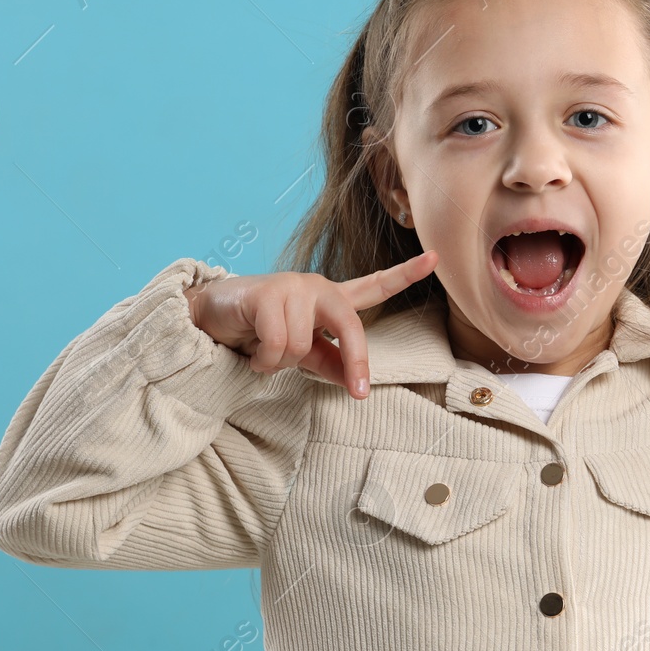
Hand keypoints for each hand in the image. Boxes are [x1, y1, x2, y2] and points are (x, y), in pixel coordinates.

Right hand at [184, 250, 438, 397]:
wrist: (213, 319)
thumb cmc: (262, 332)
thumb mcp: (305, 355)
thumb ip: (335, 365)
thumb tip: (360, 386)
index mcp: (332, 299)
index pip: (375, 286)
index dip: (406, 273)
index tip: (436, 257)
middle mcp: (317, 287)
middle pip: (351, 327)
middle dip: (355, 362)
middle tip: (359, 392)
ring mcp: (293, 287)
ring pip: (303, 346)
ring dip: (280, 362)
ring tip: (264, 350)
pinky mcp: (267, 293)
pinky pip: (279, 344)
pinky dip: (264, 360)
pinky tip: (252, 348)